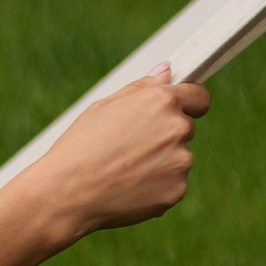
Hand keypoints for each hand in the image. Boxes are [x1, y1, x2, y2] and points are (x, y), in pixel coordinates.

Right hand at [36, 70, 211, 242]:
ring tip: (123, 172)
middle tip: (128, 149)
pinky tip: (127, 189)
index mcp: (161, 101)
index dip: (190, 103)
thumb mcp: (103, 108)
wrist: (66, 194)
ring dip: (160, 164)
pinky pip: (172, 185)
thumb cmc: (79, 148)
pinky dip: (156, 188)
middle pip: (185, 129)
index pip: (199, 96)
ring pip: (178, 158)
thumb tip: (166, 72)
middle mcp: (177, 128)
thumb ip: (141, 89)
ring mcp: (180, 161)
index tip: (182, 110)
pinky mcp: (177, 189)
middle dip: (164, 136)